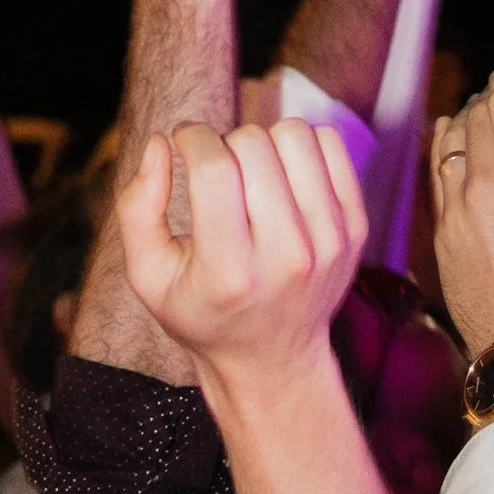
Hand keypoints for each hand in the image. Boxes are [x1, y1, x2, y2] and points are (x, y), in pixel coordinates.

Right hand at [117, 116, 366, 396]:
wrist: (273, 359)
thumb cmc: (203, 311)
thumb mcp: (149, 277)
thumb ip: (138, 209)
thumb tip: (160, 142)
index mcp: (230, 273)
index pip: (214, 170)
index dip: (192, 138)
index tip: (183, 141)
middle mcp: (287, 257)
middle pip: (252, 145)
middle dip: (224, 144)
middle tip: (217, 171)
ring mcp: (329, 241)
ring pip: (294, 134)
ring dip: (264, 141)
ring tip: (250, 172)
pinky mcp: (355, 227)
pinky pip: (330, 143)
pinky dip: (300, 147)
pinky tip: (282, 175)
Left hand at [432, 59, 493, 374]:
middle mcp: (483, 189)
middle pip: (475, 118)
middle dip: (489, 96)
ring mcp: (456, 213)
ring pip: (449, 142)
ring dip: (464, 119)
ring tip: (480, 112)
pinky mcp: (442, 236)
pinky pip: (435, 176)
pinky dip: (443, 149)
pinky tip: (451, 142)